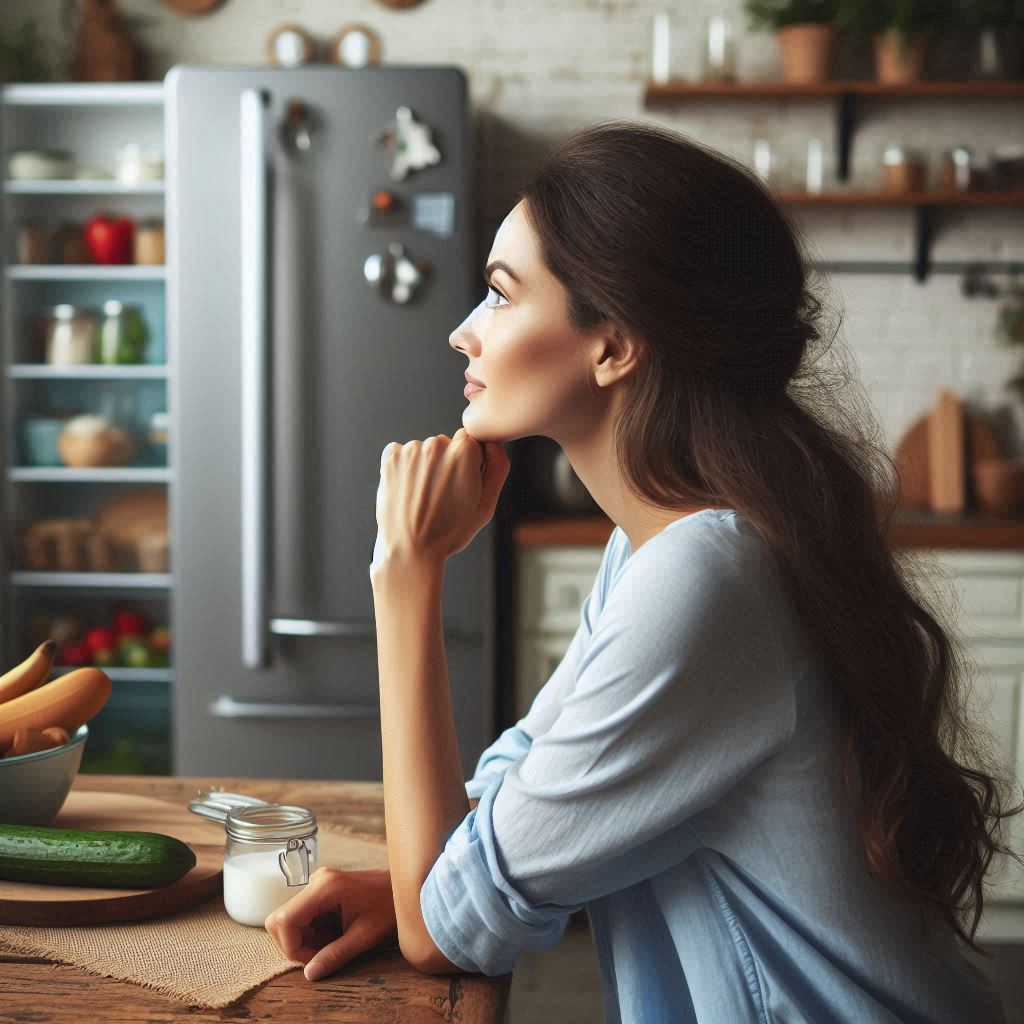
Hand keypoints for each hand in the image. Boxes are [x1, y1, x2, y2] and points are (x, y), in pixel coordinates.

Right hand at [264, 867, 397, 981]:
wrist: (404, 889)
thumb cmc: (389, 907)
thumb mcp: (365, 935)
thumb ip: (336, 954)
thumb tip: (310, 974)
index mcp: (325, 887)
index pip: (284, 920)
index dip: (292, 947)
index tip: (314, 959)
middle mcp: (316, 881)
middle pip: (280, 920)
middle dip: (295, 945)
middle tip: (323, 954)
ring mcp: (317, 884)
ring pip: (288, 921)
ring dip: (304, 940)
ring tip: (333, 943)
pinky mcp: (320, 891)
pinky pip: (301, 918)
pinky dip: (311, 934)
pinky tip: (334, 934)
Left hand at [371, 427, 509, 571]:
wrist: (411, 549)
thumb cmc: (450, 532)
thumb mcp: (487, 505)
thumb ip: (498, 467)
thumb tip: (492, 442)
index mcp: (465, 452)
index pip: (471, 442)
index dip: (469, 465)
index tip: (461, 485)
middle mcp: (437, 444)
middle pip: (447, 445)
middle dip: (447, 464)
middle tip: (443, 496)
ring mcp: (411, 450)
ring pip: (425, 450)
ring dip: (425, 467)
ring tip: (424, 497)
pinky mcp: (391, 458)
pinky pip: (402, 453)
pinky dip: (405, 468)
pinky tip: (409, 491)